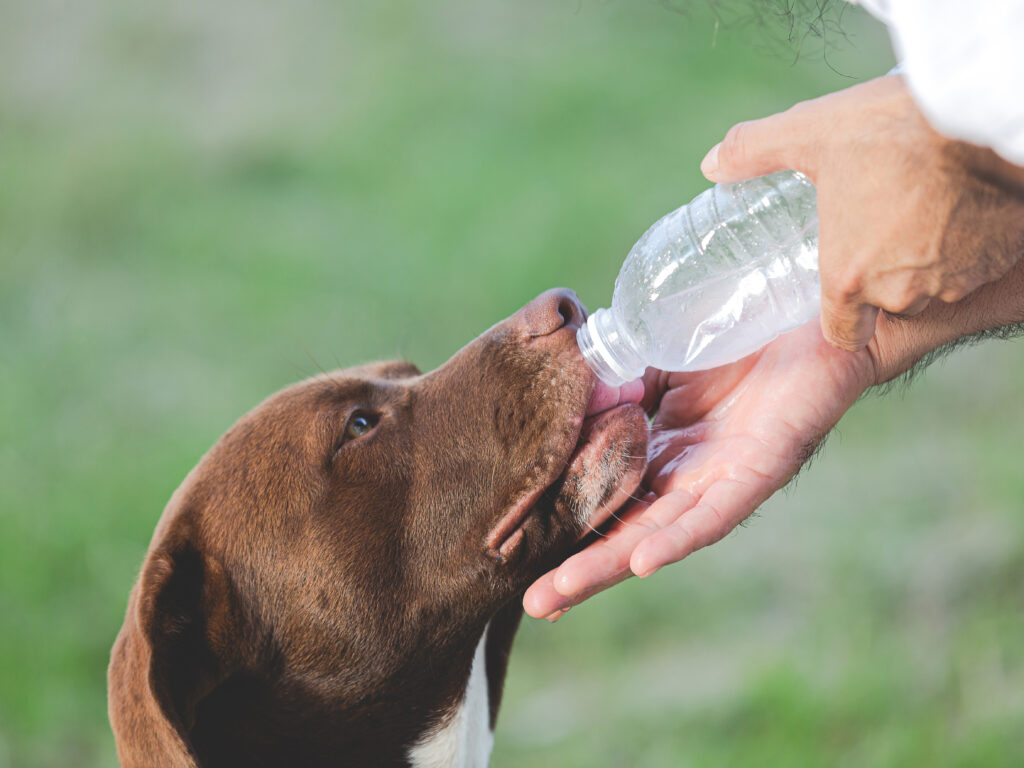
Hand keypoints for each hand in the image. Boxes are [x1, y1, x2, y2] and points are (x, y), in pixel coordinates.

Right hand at [524, 254, 1023, 620]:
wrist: (818, 304)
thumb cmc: (742, 327)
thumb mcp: (662, 352)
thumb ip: (620, 376)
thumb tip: (567, 392)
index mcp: (660, 447)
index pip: (603, 493)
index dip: (565, 522)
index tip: (513, 550)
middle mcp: (688, 472)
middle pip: (625, 527)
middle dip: (580, 567)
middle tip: (533, 602)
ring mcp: (722, 474)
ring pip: (661, 531)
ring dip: (613, 564)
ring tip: (564, 594)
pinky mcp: (762, 466)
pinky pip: (717, 510)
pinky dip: (680, 534)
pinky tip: (644, 559)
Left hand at [700, 75, 1023, 351]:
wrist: (993, 116)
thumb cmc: (897, 130)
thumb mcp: (813, 133)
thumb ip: (755, 152)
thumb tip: (710, 165)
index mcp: (848, 277)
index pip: (842, 332)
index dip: (840, 310)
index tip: (841, 279)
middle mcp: (901, 292)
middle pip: (887, 304)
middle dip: (883, 273)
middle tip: (879, 225)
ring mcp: (955, 279)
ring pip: (933, 285)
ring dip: (926, 258)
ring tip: (918, 208)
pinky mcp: (999, 258)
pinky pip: (976, 263)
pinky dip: (968, 242)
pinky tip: (958, 202)